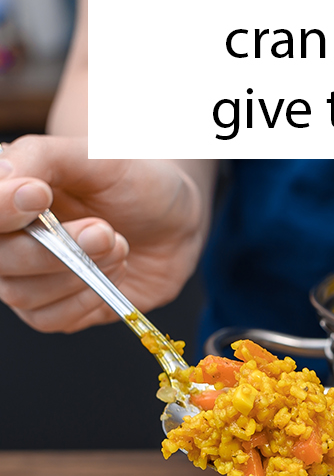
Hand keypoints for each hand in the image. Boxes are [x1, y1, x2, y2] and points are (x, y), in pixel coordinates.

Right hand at [0, 136, 208, 331]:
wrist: (175, 220)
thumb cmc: (132, 182)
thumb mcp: (96, 156)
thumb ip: (42, 156)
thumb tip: (3, 175)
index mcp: (5, 197)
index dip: (2, 209)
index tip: (40, 194)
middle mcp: (6, 240)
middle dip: (52, 249)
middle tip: (103, 230)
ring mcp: (25, 278)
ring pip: (22, 294)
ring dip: (79, 272)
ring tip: (117, 244)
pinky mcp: (53, 308)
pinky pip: (51, 319)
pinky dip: (88, 297)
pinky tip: (114, 270)